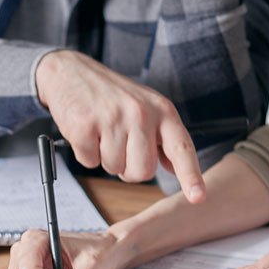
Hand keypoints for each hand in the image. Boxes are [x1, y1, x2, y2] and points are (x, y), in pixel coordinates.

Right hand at [35, 50, 204, 201]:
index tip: (198, 197)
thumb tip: (175, 168)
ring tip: (102, 131)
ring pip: (114, 169)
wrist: (71, 71)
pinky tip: (87, 130)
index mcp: (162, 110)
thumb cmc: (112, 94)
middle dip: (129, 168)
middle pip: (143, 171)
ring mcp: (113, 118)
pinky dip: (86, 153)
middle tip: (120, 145)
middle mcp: (141, 113)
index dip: (191, 175)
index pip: (181, 147)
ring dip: (106, 158)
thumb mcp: (147, 107)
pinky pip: (89, 163)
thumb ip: (162, 137)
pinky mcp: (85, 125)